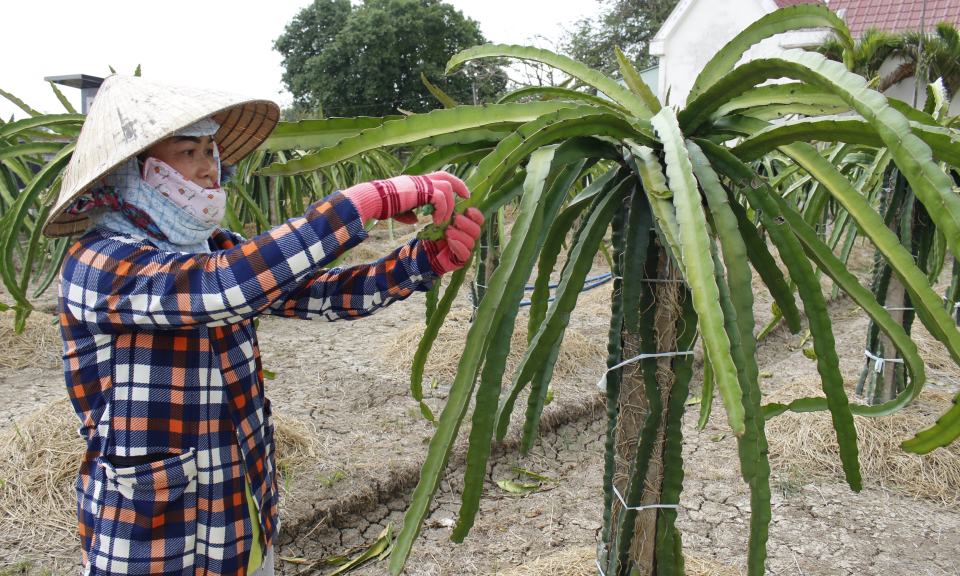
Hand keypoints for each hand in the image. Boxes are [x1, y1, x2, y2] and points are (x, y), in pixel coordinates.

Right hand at [340, 172, 469, 224]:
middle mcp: (419, 180)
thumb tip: (416, 219)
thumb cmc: (381, 205)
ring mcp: (420, 183)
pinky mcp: (420, 190)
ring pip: (446, 188)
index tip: (461, 193)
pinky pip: (440, 198)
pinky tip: (436, 221)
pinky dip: (442, 210)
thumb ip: (408, 213)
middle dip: (459, 186)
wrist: (372, 200)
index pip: (438, 177)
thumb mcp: (398, 211)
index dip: (452, 183)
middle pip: (446, 176)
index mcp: (416, 183)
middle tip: (467, 198)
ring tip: (443, 220)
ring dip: (448, 206)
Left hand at [423, 207, 483, 274]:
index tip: (467, 210)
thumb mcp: (442, 220)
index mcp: (468, 226)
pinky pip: (465, 254)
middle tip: (455, 219)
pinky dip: (458, 247)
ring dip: (459, 234)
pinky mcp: (462, 259)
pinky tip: (450, 241)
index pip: (479, 220)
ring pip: (470, 241)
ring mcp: (467, 249)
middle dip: (466, 224)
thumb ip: (450, 213)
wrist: (427, 251)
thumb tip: (453, 200)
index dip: (476, 215)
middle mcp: (470, 237)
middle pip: (476, 230)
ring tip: (448, 231)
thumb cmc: (435, 234)